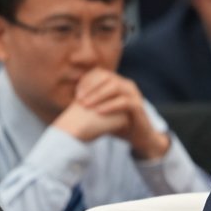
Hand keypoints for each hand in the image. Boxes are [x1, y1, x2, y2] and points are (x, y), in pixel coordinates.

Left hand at [54, 68, 169, 157]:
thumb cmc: (118, 123)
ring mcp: (135, 94)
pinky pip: (124, 102)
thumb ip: (92, 103)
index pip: (100, 73)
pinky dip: (110, 106)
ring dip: (98, 95)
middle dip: (91, 88)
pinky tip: (99, 112)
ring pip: (115, 87)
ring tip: (86, 106)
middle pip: (107, 77)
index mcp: (118, 82)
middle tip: (79, 100)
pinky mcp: (139, 106)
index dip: (86, 81)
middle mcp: (127, 85)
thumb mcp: (103, 110)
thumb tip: (72, 101)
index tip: (76, 95)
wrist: (138, 136)